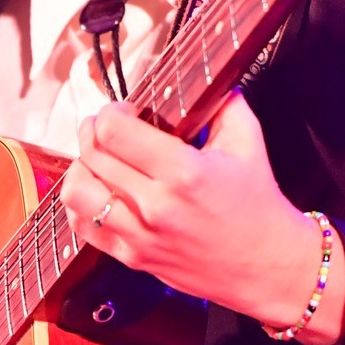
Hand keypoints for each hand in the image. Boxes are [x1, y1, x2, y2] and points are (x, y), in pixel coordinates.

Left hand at [60, 93, 344, 344]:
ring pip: (77, 193)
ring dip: (81, 168)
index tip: (124, 110)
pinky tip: (100, 192)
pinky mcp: (133, 258)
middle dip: (93, 131)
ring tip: (98, 160)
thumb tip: (204, 78)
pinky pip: (84, 227)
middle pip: (92, 155)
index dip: (111, 112)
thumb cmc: (259, 205)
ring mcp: (141, 236)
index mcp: (184, 173)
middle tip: (107, 127)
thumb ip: (224, 103)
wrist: (267, 267)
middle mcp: (156, 206)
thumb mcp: (249, 143)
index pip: (115, 131)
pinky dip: (81, 204)